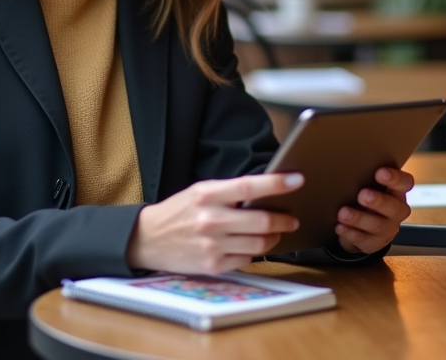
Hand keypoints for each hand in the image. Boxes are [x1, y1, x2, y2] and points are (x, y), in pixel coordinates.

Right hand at [127, 173, 302, 273]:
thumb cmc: (178, 212)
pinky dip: (253, 252)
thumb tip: (267, 193)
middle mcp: (210, 220)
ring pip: (259, 243)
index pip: (249, 187)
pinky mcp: (213, 265)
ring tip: (274, 232)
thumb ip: (230, 192)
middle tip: (292, 217)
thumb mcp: (200, 192)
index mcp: (207, 195)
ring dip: (273, 238)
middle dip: (284, 219)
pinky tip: (249, 246)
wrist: (148, 239)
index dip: (276, 183)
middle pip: (261, 221)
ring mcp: (212, 245)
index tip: (297, 179)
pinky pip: (247, 259)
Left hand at [335, 167, 413, 255]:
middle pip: (393, 207)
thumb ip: (367, 176)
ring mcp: (387, 229)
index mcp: (398, 192)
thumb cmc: (368, 198)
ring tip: (343, 213)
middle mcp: (397, 211)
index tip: (380, 172)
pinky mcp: (374, 243)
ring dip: (359, 218)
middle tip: (362, 195)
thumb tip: (351, 161)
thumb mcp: (371, 186)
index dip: (395, 179)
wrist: (364, 227)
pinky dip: (350, 233)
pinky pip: (363, 240)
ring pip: (377, 225)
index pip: (405, 183)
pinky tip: (340, 226)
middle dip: (378, 201)